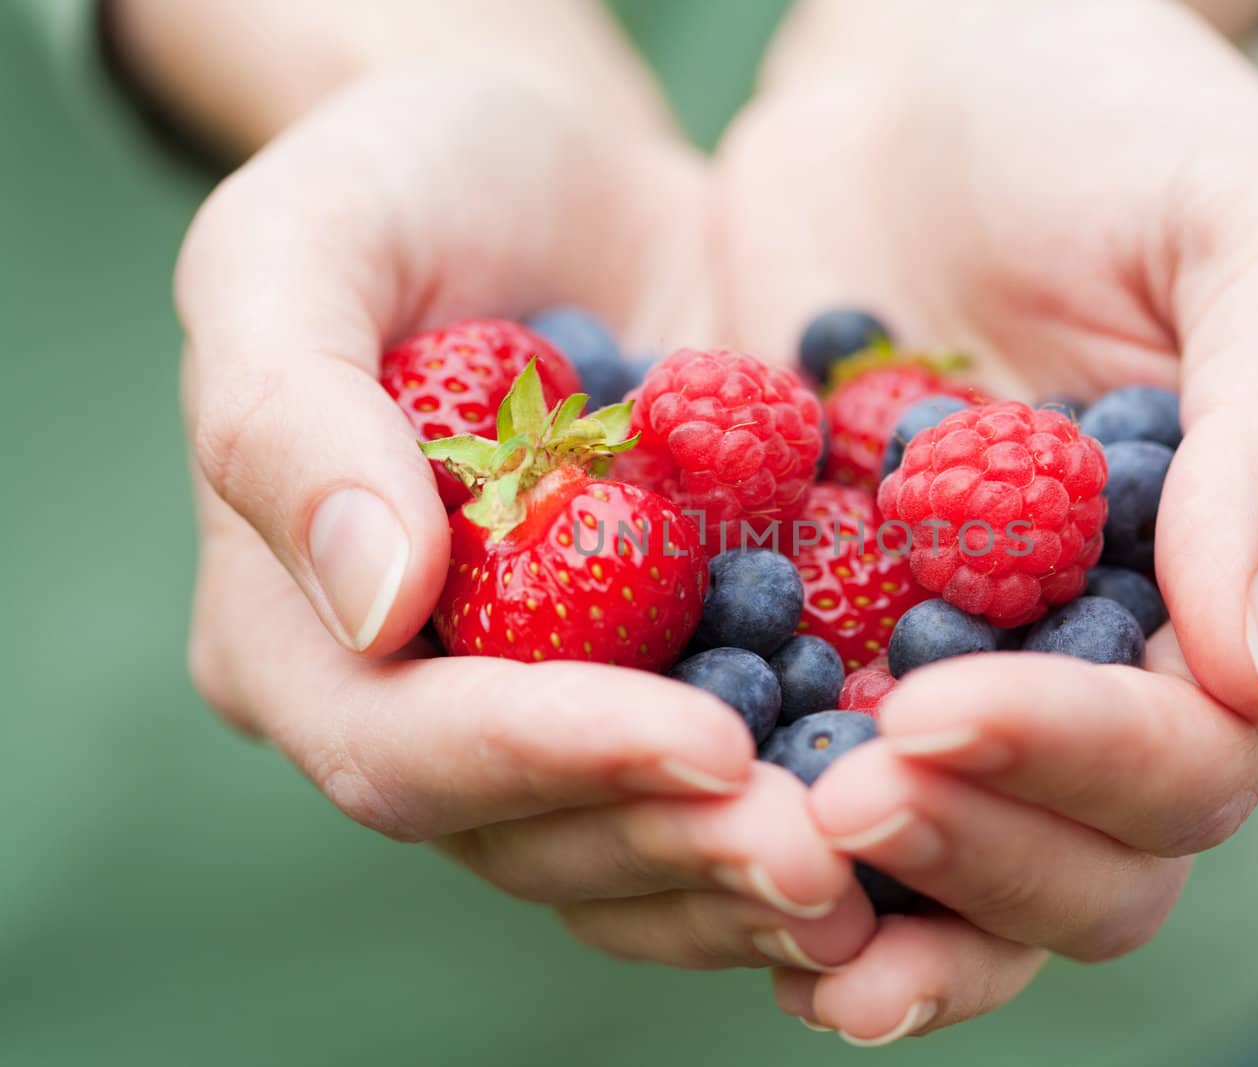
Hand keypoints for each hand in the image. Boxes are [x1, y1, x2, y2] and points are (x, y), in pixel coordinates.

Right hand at [179, 68, 875, 971]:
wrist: (564, 175)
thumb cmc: (407, 179)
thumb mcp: (302, 245)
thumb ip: (295, 417)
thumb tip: (374, 606)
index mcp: (296, 633)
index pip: (402, 745)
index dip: (549, 758)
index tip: (703, 743)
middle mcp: (422, 704)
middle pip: (528, 836)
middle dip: (677, 844)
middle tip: (823, 854)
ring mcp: (552, 704)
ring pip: (633, 851)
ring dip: (750, 871)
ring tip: (878, 870)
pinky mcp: (667, 679)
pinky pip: (726, 787)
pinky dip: (809, 811)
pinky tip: (910, 821)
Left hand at [715, 0, 1257, 1040]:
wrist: (921, 55)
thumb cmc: (1110, 112)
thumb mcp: (1253, 235)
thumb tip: (1253, 670)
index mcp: (1224, 591)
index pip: (1190, 757)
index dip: (1078, 762)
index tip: (942, 708)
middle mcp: (1097, 659)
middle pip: (1080, 859)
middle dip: (971, 854)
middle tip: (838, 803)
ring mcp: (955, 657)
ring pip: (946, 857)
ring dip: (867, 901)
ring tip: (761, 878)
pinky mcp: (825, 627)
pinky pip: (801, 766)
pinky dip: (757, 826)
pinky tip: (687, 837)